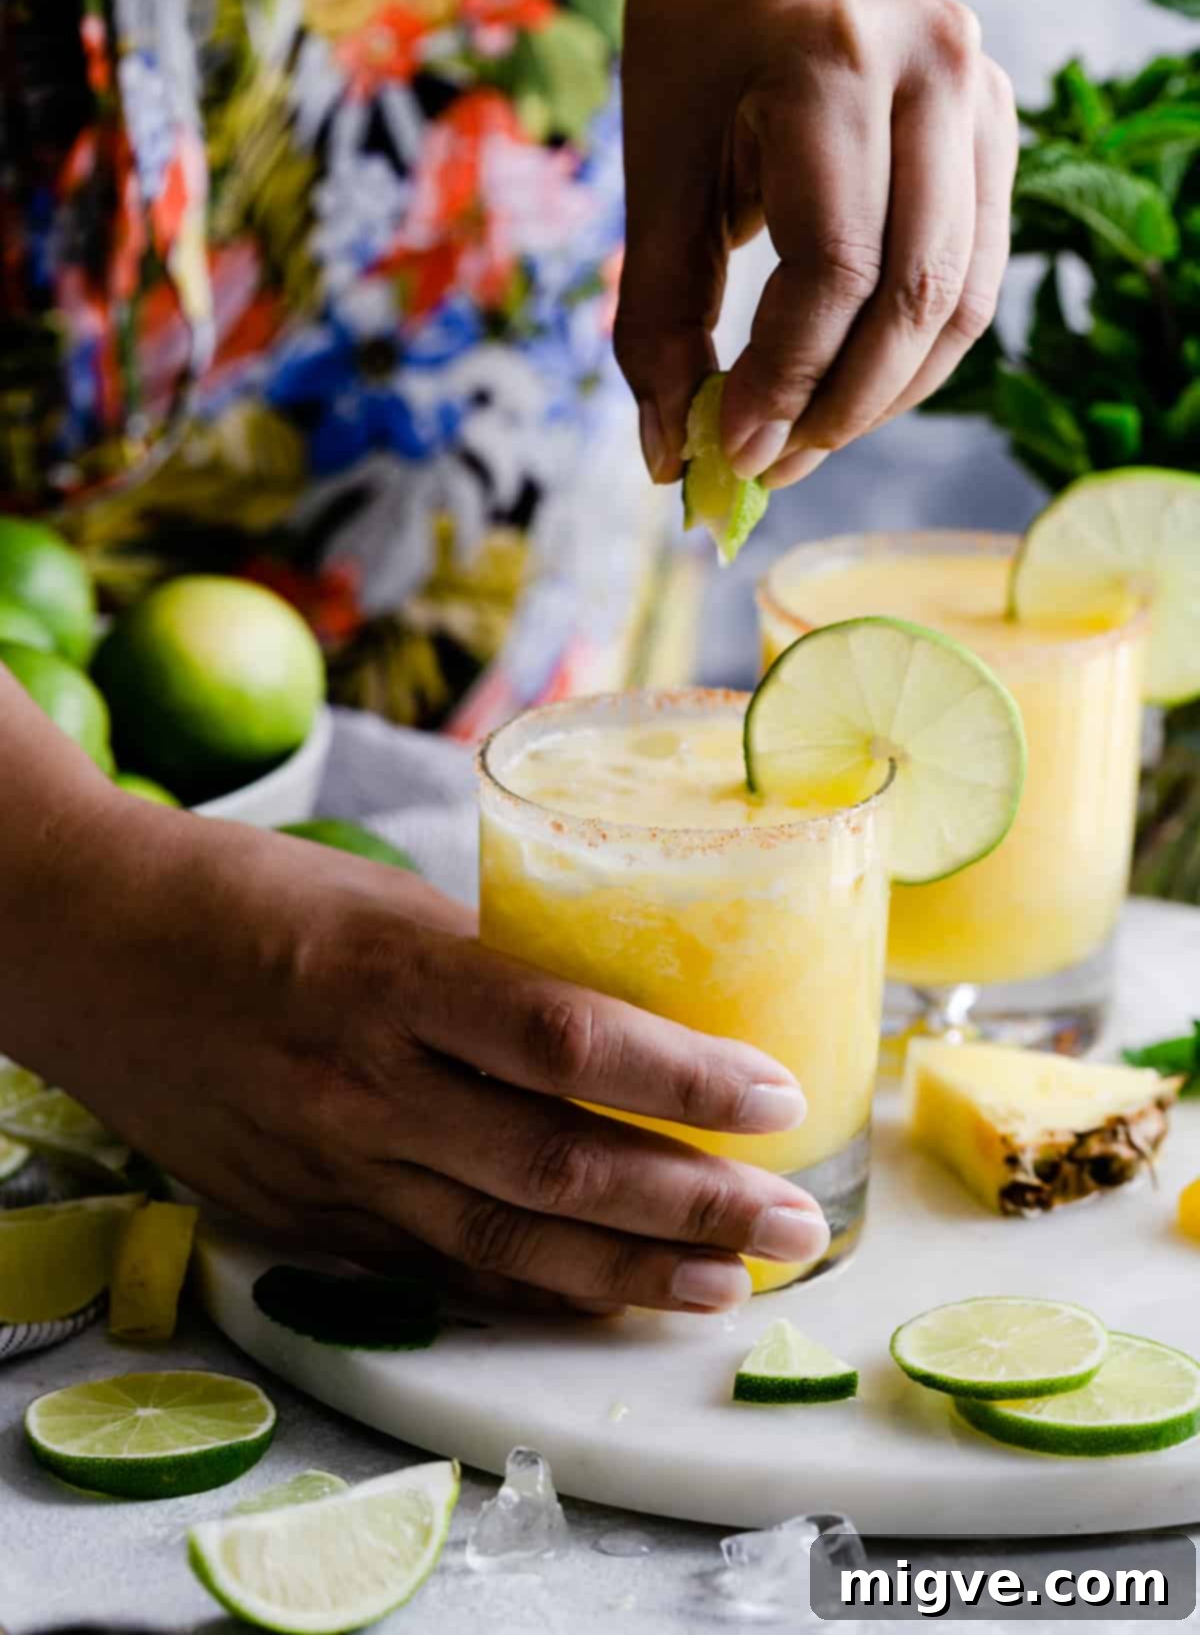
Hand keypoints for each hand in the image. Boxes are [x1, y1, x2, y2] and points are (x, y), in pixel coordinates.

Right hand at [11, 787, 827, 1314]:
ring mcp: (331, 1166)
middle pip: (559, 1168)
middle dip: (694, 1207)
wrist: (88, 949)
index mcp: (393, 977)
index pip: (568, 1041)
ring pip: (505, 1245)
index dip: (683, 1081)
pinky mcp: (302, 1218)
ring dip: (630, 1274)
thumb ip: (485, 975)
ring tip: (726, 1285)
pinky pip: (435, 1269)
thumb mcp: (382, 902)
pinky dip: (529, 1290)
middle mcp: (366, 1086)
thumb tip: (604, 1024)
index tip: (777, 1098)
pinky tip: (601, 1298)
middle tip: (794, 1223)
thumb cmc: (242, 896)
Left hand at [615, 0, 1017, 487]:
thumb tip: (671, 458)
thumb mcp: (654, 166)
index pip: (836, 265)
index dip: (785, 379)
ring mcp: (985, 101)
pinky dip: (912, 357)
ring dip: (881, 399)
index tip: (730, 451)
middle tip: (766, 468)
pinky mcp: (1001, 138)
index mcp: (833, 58)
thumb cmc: (700, 46)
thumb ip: (655, 316)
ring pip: (961, 304)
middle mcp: (934, 71)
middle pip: (914, 296)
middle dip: (836, 408)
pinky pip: (974, 283)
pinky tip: (847, 389)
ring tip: (801, 443)